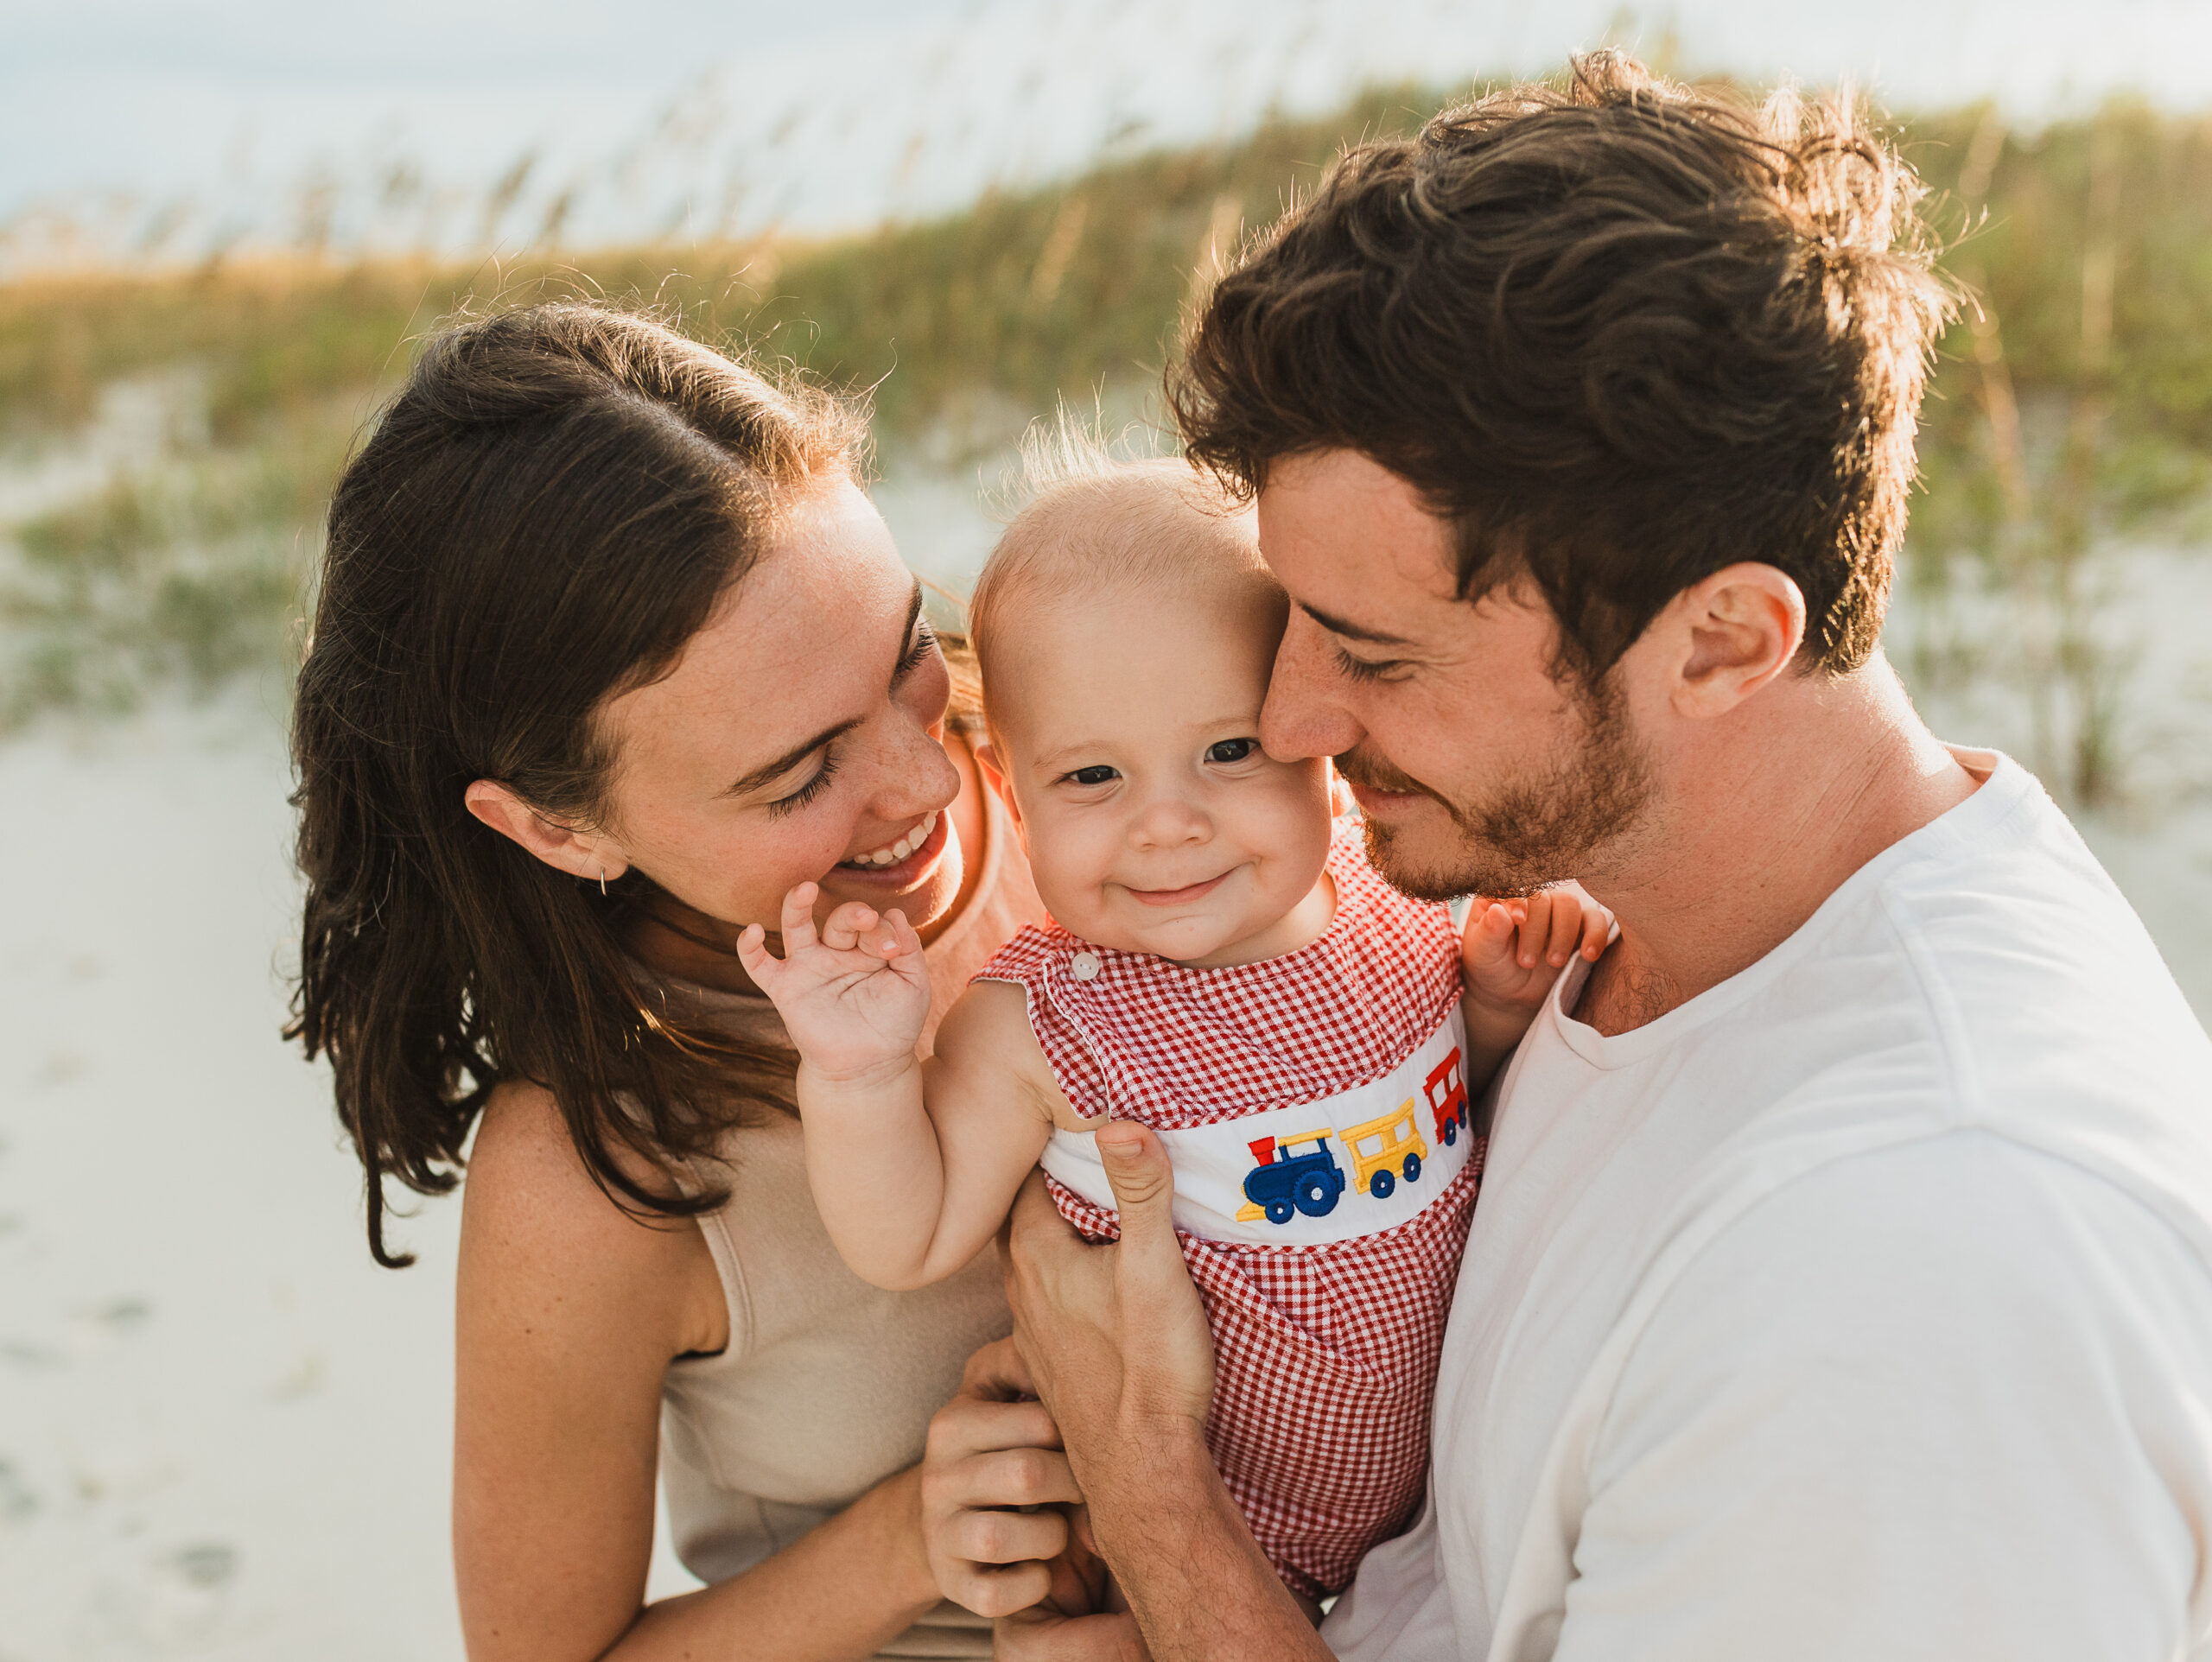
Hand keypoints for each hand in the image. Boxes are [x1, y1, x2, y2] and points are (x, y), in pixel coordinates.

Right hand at [736, 881, 929, 1080]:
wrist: (869, 1067)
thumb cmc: (894, 1024)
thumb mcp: (913, 984)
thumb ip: (909, 949)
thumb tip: (896, 914)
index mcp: (868, 947)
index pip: (872, 923)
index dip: (883, 931)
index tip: (894, 952)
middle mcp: (837, 951)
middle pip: (840, 919)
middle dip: (853, 914)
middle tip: (866, 919)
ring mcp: (809, 967)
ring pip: (796, 927)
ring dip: (797, 905)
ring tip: (806, 889)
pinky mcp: (785, 989)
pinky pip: (760, 965)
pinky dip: (749, 948)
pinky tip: (751, 932)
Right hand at [919, 1339, 1090, 1618]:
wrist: (938, 1520)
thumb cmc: (993, 1447)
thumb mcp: (995, 1393)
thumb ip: (1023, 1358)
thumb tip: (1069, 1331)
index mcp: (953, 1423)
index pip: (1036, 1421)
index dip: (1077, 1435)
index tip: (1090, 1441)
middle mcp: (938, 1477)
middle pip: (1026, 1475)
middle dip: (1072, 1485)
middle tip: (1088, 1489)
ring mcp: (940, 1533)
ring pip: (1005, 1538)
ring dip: (1050, 1537)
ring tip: (1059, 1528)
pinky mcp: (951, 1584)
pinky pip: (997, 1595)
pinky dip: (1030, 1585)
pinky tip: (1041, 1569)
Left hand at [1003, 1125, 1216, 1462]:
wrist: (1142, 1472)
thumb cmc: (1148, 1368)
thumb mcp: (1154, 1267)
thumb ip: (1141, 1192)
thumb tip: (1120, 1120)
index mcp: (1038, 1257)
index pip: (1025, 1179)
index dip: (1043, 1144)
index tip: (1061, 1111)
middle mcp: (1022, 1291)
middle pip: (1020, 1220)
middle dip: (1039, 1186)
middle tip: (1068, 1150)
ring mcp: (1033, 1333)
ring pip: (1030, 1264)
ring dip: (1050, 1236)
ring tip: (1084, 1209)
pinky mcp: (1052, 1366)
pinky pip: (1045, 1305)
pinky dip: (1060, 1281)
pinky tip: (1089, 1284)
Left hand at [1461, 880, 1611, 1017]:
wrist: (1512, 994)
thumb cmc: (1491, 968)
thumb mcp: (1483, 954)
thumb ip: (1489, 931)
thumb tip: (1498, 910)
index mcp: (1500, 897)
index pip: (1514, 887)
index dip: (1519, 901)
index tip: (1518, 921)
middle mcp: (1531, 898)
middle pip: (1544, 897)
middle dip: (1537, 930)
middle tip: (1526, 962)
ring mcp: (1556, 911)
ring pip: (1569, 904)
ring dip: (1564, 933)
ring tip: (1553, 962)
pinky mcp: (1580, 927)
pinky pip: (1596, 920)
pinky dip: (1596, 934)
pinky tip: (1588, 954)